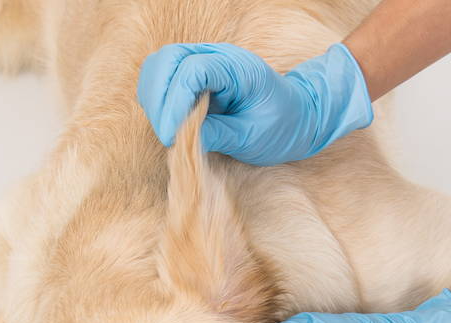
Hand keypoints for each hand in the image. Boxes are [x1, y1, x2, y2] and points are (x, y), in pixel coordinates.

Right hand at [137, 42, 373, 165]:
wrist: (295, 117)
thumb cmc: (280, 126)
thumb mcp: (253, 137)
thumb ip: (218, 135)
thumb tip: (180, 137)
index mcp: (238, 66)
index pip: (192, 71)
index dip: (174, 104)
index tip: (171, 137)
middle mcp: (217, 56)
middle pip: (167, 60)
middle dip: (159, 99)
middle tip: (166, 136)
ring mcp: (203, 61)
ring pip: (159, 66)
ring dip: (155, 98)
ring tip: (168, 130)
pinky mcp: (193, 74)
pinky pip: (162, 76)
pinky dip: (157, 97)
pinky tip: (169, 121)